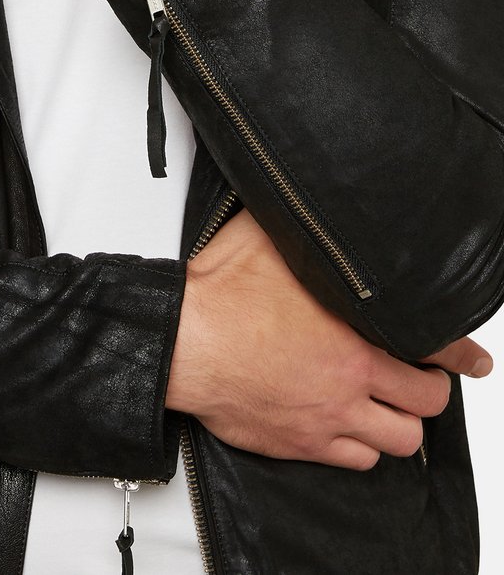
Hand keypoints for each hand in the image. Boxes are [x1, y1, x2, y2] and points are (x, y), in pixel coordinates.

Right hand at [167, 208, 493, 469]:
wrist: (183, 342)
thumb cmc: (220, 295)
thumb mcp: (268, 238)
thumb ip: (302, 225)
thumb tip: (308, 196)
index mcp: (355, 334)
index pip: (434, 351)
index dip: (462, 357)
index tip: (474, 360)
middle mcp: (349, 382)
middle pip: (425, 406)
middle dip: (429, 392)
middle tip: (420, 379)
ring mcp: (326, 419)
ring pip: (397, 443)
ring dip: (398, 424)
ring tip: (388, 405)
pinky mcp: (299, 444)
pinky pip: (355, 461)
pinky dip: (360, 447)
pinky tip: (349, 426)